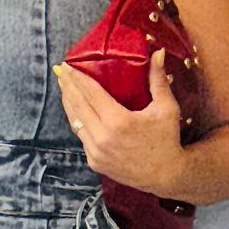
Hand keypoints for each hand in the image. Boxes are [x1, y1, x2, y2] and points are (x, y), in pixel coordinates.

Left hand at [53, 49, 184, 193]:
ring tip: (64, 89)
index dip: (77, 79)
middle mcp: (102, 137)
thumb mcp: (166, 108)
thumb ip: (158, 80)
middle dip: (68, 87)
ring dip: (69, 104)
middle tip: (60, 72)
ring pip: (75, 122)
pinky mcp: (94, 162)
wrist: (165, 175)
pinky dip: (78, 122)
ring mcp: (95, 151)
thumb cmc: (167, 139)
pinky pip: (82, 137)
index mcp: (118, 121)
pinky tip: (76, 112)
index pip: (90, 93)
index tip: (67, 66)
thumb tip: (158, 53)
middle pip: (78, 106)